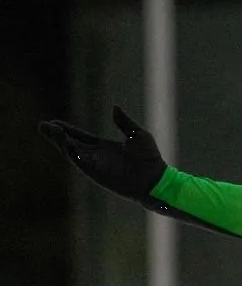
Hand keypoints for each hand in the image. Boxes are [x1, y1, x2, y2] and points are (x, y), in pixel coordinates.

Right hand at [39, 106, 168, 199]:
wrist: (155, 178)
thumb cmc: (149, 159)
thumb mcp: (137, 135)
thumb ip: (124, 122)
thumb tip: (115, 108)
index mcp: (104, 147)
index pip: (80, 136)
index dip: (66, 130)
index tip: (53, 122)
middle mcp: (96, 156)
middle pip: (70, 144)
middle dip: (56, 135)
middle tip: (42, 125)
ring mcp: (95, 165)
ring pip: (71, 152)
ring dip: (59, 142)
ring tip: (49, 129)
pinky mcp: (96, 173)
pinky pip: (80, 162)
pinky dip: (71, 152)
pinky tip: (64, 141)